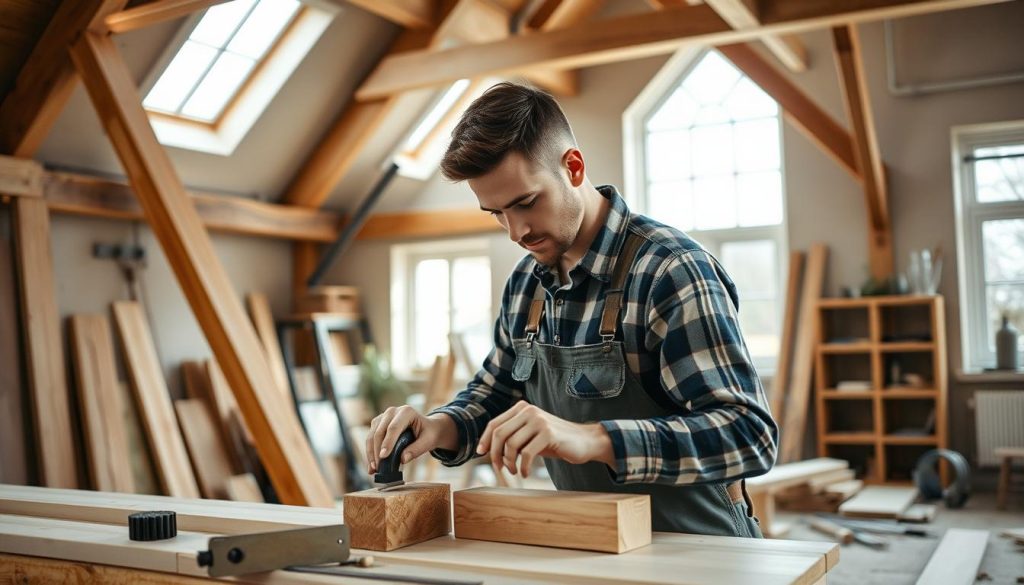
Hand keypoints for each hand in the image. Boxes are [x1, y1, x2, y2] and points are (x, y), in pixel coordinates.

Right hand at [366, 406, 456, 473]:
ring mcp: (383, 417)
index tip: (383, 457)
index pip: (394, 428)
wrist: (427, 428)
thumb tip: (403, 459)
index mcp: (406, 412)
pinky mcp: (377, 424)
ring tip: (373, 469)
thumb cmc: (429, 433)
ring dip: (371, 453)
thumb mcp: (428, 441)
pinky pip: (370, 438)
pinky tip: (372, 465)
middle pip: (380, 431)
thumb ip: (417, 449)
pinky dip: (370, 452)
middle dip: (377, 451)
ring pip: (372, 435)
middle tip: (378, 468)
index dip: (388, 442)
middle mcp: (392, 411)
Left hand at [476, 401, 612, 477]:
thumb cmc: (555, 441)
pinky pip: (527, 453)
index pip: (495, 423)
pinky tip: (526, 473)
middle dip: (495, 454)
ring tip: (516, 471)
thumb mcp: (530, 435)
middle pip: (500, 433)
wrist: (585, 441)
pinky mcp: (548, 433)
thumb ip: (513, 437)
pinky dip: (523, 467)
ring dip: (510, 463)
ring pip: (511, 444)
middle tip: (499, 468)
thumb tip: (488, 450)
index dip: (485, 440)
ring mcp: (539, 420)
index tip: (481, 454)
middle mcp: (528, 410)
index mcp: (521, 408)